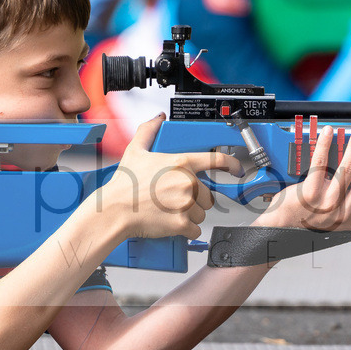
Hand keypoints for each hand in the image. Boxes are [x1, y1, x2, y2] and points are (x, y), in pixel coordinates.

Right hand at [100, 114, 242, 239]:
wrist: (114, 211)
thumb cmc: (123, 185)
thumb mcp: (135, 151)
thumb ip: (149, 131)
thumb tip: (157, 119)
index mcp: (181, 163)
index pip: (217, 160)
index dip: (231, 164)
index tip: (236, 169)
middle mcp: (187, 183)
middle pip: (207, 195)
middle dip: (194, 199)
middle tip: (173, 199)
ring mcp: (186, 204)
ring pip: (201, 213)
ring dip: (189, 215)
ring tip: (168, 210)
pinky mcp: (182, 224)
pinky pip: (195, 230)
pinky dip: (185, 230)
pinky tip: (170, 223)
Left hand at [252, 124, 350, 231]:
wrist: (279, 233)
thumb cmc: (305, 225)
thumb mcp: (335, 223)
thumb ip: (350, 206)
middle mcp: (342, 213)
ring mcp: (326, 204)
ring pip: (348, 168)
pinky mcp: (309, 193)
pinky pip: (321, 163)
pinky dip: (326, 145)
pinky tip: (330, 133)